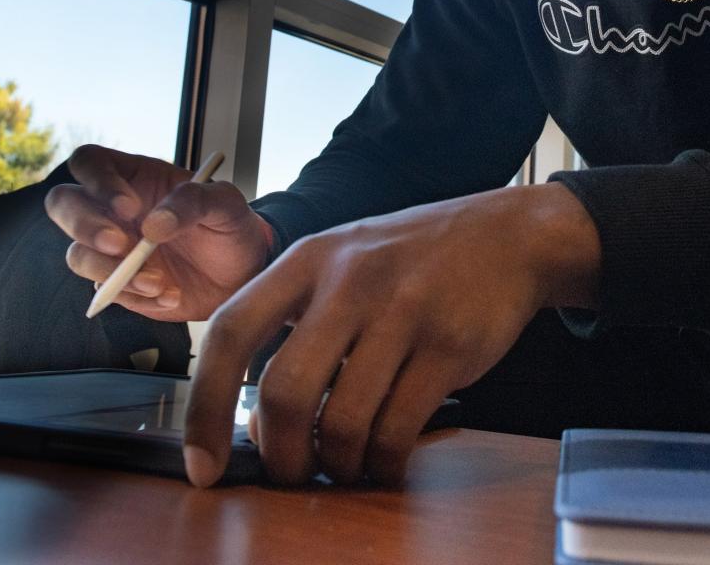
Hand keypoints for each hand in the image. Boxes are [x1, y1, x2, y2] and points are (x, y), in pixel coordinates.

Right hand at [44, 144, 271, 320]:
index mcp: (133, 177)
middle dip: (85, 226)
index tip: (129, 208)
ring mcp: (110, 249)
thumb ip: (195, 201)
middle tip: (123, 245)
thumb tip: (154, 224)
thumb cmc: (230, 226)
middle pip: (63, 205)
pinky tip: (171, 296)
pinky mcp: (118, 285)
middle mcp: (112, 211)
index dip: (98, 181)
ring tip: (159, 281)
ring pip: (77, 255)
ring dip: (112, 271)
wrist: (242, 273)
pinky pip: (107, 292)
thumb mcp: (226, 203)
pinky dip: (137, 298)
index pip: (89, 162)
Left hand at [179, 182, 600, 487]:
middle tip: (293, 474)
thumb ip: (295, 326)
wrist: (507, 235)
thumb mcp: (342, 263)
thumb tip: (256, 423)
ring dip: (338, 465)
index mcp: (308, 260)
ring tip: (346, 465)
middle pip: (284, 392)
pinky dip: (383, 461)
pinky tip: (385, 458)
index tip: (202, 463)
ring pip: (342, 422)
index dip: (204, 407)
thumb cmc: (412, 260)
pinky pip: (398, 430)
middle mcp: (349, 281)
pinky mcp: (448, 347)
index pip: (232, 333)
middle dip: (282, 455)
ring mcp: (402, 312)